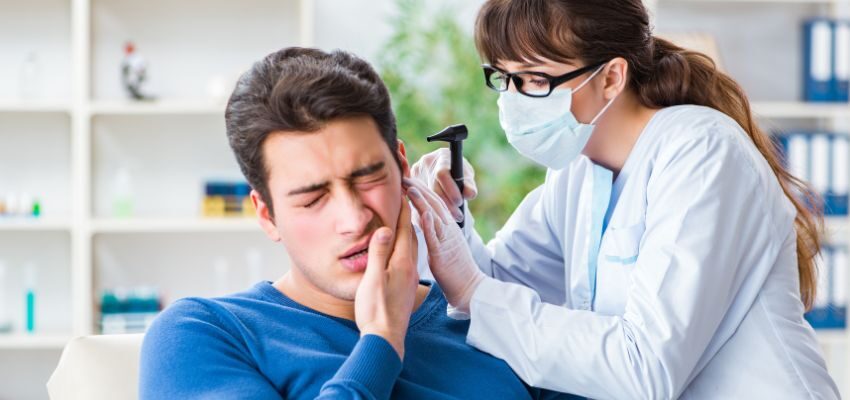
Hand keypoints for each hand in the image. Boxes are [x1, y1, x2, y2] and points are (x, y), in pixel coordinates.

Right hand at [354, 199, 418, 359]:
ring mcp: (409, 279)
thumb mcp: (372, 279)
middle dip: (407, 217)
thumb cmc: (375, 310)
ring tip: (401, 221)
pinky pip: (409, 259)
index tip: (402, 191)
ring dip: (407, 232)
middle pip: (411, 236)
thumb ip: (378, 252)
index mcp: (402, 263)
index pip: (404, 229)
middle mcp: (410, 268)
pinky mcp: (406, 288)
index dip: (402, 209)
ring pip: (411, 248)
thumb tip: (386, 228)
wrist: (386, 339)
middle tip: (403, 200)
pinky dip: (405, 247)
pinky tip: (399, 251)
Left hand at [404, 178, 484, 313]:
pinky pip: (436, 236)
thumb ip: (434, 230)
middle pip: (432, 203)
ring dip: (421, 200)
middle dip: (417, 188)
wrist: (469, 286)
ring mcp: (446, 240)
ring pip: (434, 215)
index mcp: (446, 226)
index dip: (420, 188)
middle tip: (403, 175)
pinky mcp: (443, 253)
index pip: (433, 202)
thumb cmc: (454, 268)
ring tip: (409, 186)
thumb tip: (422, 218)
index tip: (407, 178)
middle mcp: (448, 229)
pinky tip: (422, 213)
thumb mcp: (443, 244)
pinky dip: (429, 223)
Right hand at [410, 148, 476, 221]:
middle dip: (446, 203)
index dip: (451, 189)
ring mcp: (416, 172)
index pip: (442, 174)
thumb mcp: (467, 176)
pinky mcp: (409, 182)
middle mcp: (426, 162)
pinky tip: (437, 218)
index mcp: (441, 157)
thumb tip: (469, 194)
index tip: (459, 202)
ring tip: (450, 219)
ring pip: (424, 194)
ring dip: (438, 208)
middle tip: (457, 216)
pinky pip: (418, 197)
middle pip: (432, 186)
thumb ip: (469, 185)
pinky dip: (429, 208)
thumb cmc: (459, 173)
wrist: (447, 171)